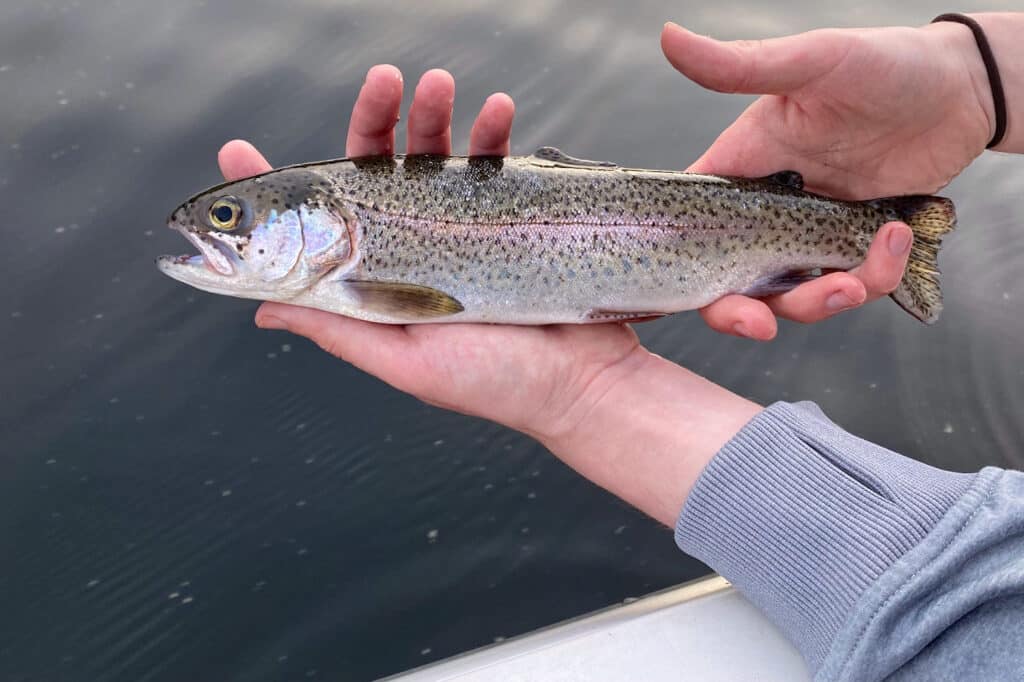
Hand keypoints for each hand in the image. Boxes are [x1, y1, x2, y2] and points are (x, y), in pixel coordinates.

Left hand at [218, 66, 643, 453]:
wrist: (584, 383)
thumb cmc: (495, 383)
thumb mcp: (405, 361)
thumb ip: (340, 330)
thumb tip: (264, 311)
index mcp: (382, 280)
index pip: (319, 227)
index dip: (280, 190)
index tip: (239, 150)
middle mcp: (416, 248)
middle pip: (379, 171)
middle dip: (375, 119)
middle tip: (384, 80)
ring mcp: (465, 229)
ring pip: (436, 155)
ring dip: (435, 112)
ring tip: (443, 84)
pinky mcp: (512, 218)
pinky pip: (497, 163)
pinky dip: (496, 131)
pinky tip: (499, 111)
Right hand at [662, 20, 994, 338]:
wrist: (964, 88)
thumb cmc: (884, 62)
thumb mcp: (810, 63)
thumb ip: (738, 65)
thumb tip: (669, 38)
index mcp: (743, 169)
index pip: (694, 228)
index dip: (686, 270)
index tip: (697, 296)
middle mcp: (769, 208)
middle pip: (734, 280)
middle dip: (742, 313)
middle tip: (762, 326)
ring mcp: (812, 232)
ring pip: (794, 295)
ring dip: (821, 303)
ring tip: (857, 281)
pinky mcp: (854, 245)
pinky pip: (852, 283)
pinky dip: (874, 276)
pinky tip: (896, 238)